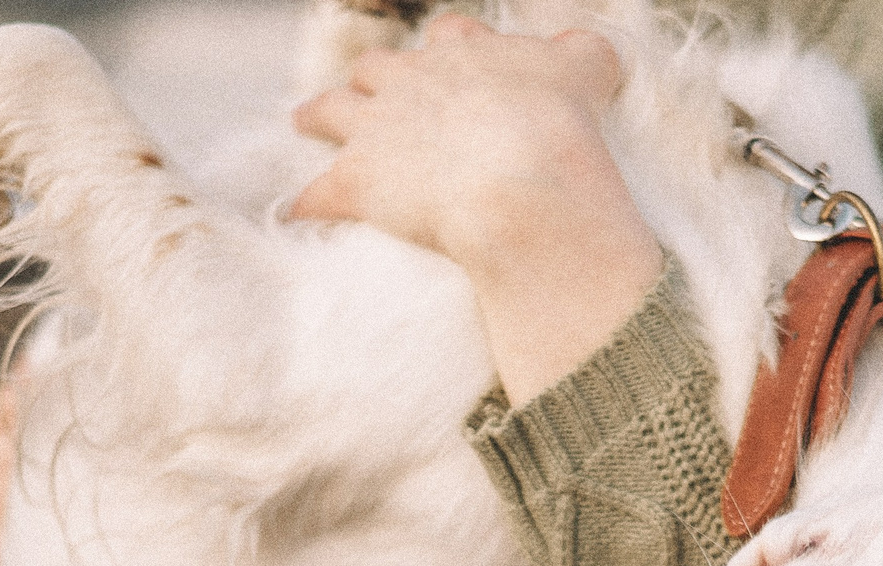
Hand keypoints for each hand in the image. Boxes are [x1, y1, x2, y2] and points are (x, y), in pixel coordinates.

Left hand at [290, 16, 661, 403]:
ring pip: (331, 110)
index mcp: (464, 53)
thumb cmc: (559, 121)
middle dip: (371, 80)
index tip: (447, 61)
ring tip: (303, 121)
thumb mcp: (586, 70)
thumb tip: (587, 57)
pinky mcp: (358, 180)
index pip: (449, 37)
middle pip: (377, 69)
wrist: (521, 174)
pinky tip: (295, 212)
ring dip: (316, 115)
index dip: (446, 52)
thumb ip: (582, 56)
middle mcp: (412, 80)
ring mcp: (378, 127)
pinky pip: (319, 192)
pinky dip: (307, 202)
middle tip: (366, 93)